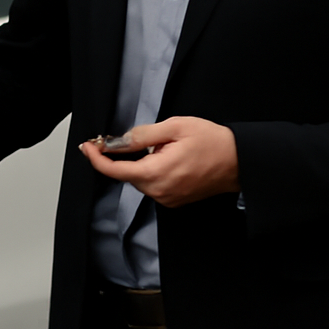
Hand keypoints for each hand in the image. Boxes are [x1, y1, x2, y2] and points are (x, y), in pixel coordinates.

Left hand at [80, 116, 239, 207]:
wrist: (240, 162)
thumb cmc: (212, 141)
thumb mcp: (175, 127)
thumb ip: (143, 135)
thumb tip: (119, 141)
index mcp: (156, 173)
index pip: (115, 170)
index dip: (97, 159)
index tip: (88, 146)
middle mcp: (160, 191)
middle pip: (127, 175)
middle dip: (122, 157)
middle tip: (124, 139)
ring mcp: (168, 198)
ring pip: (140, 180)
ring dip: (140, 164)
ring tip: (162, 147)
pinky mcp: (175, 200)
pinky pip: (153, 185)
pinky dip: (151, 172)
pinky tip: (165, 159)